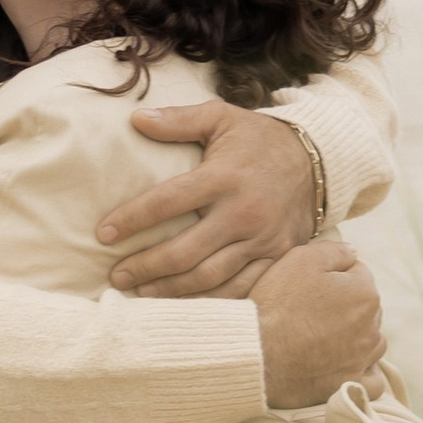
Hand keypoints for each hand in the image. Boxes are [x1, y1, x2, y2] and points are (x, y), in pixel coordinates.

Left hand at [97, 102, 320, 295]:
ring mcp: (262, 240)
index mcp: (223, 177)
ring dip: (171, 290)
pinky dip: (210, 301)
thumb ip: (179, 120)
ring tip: (142, 294)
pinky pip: (240, 288)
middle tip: (116, 276)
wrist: (318, 161)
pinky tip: (185, 304)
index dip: (132, 220)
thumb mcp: (222, 118)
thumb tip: (136, 119)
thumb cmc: (259, 140)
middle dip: (145, 267)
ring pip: (209, 277)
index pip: (167, 202)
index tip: (104, 234)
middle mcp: (242, 212)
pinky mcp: (276, 258)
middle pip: (184, 251)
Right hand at [251, 239, 384, 410]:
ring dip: (358, 336)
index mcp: (365, 293)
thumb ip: (334, 250)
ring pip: (372, 341)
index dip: (334, 275)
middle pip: (366, 307)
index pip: (359, 273)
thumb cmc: (276, 304)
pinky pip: (372, 380)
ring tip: (326, 337)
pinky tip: (348, 366)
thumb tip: (354, 252)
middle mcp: (371, 327)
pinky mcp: (350, 384)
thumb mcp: (301, 259)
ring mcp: (362, 358)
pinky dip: (364, 372)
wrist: (256, 352)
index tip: (311, 284)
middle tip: (312, 310)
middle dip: (347, 305)